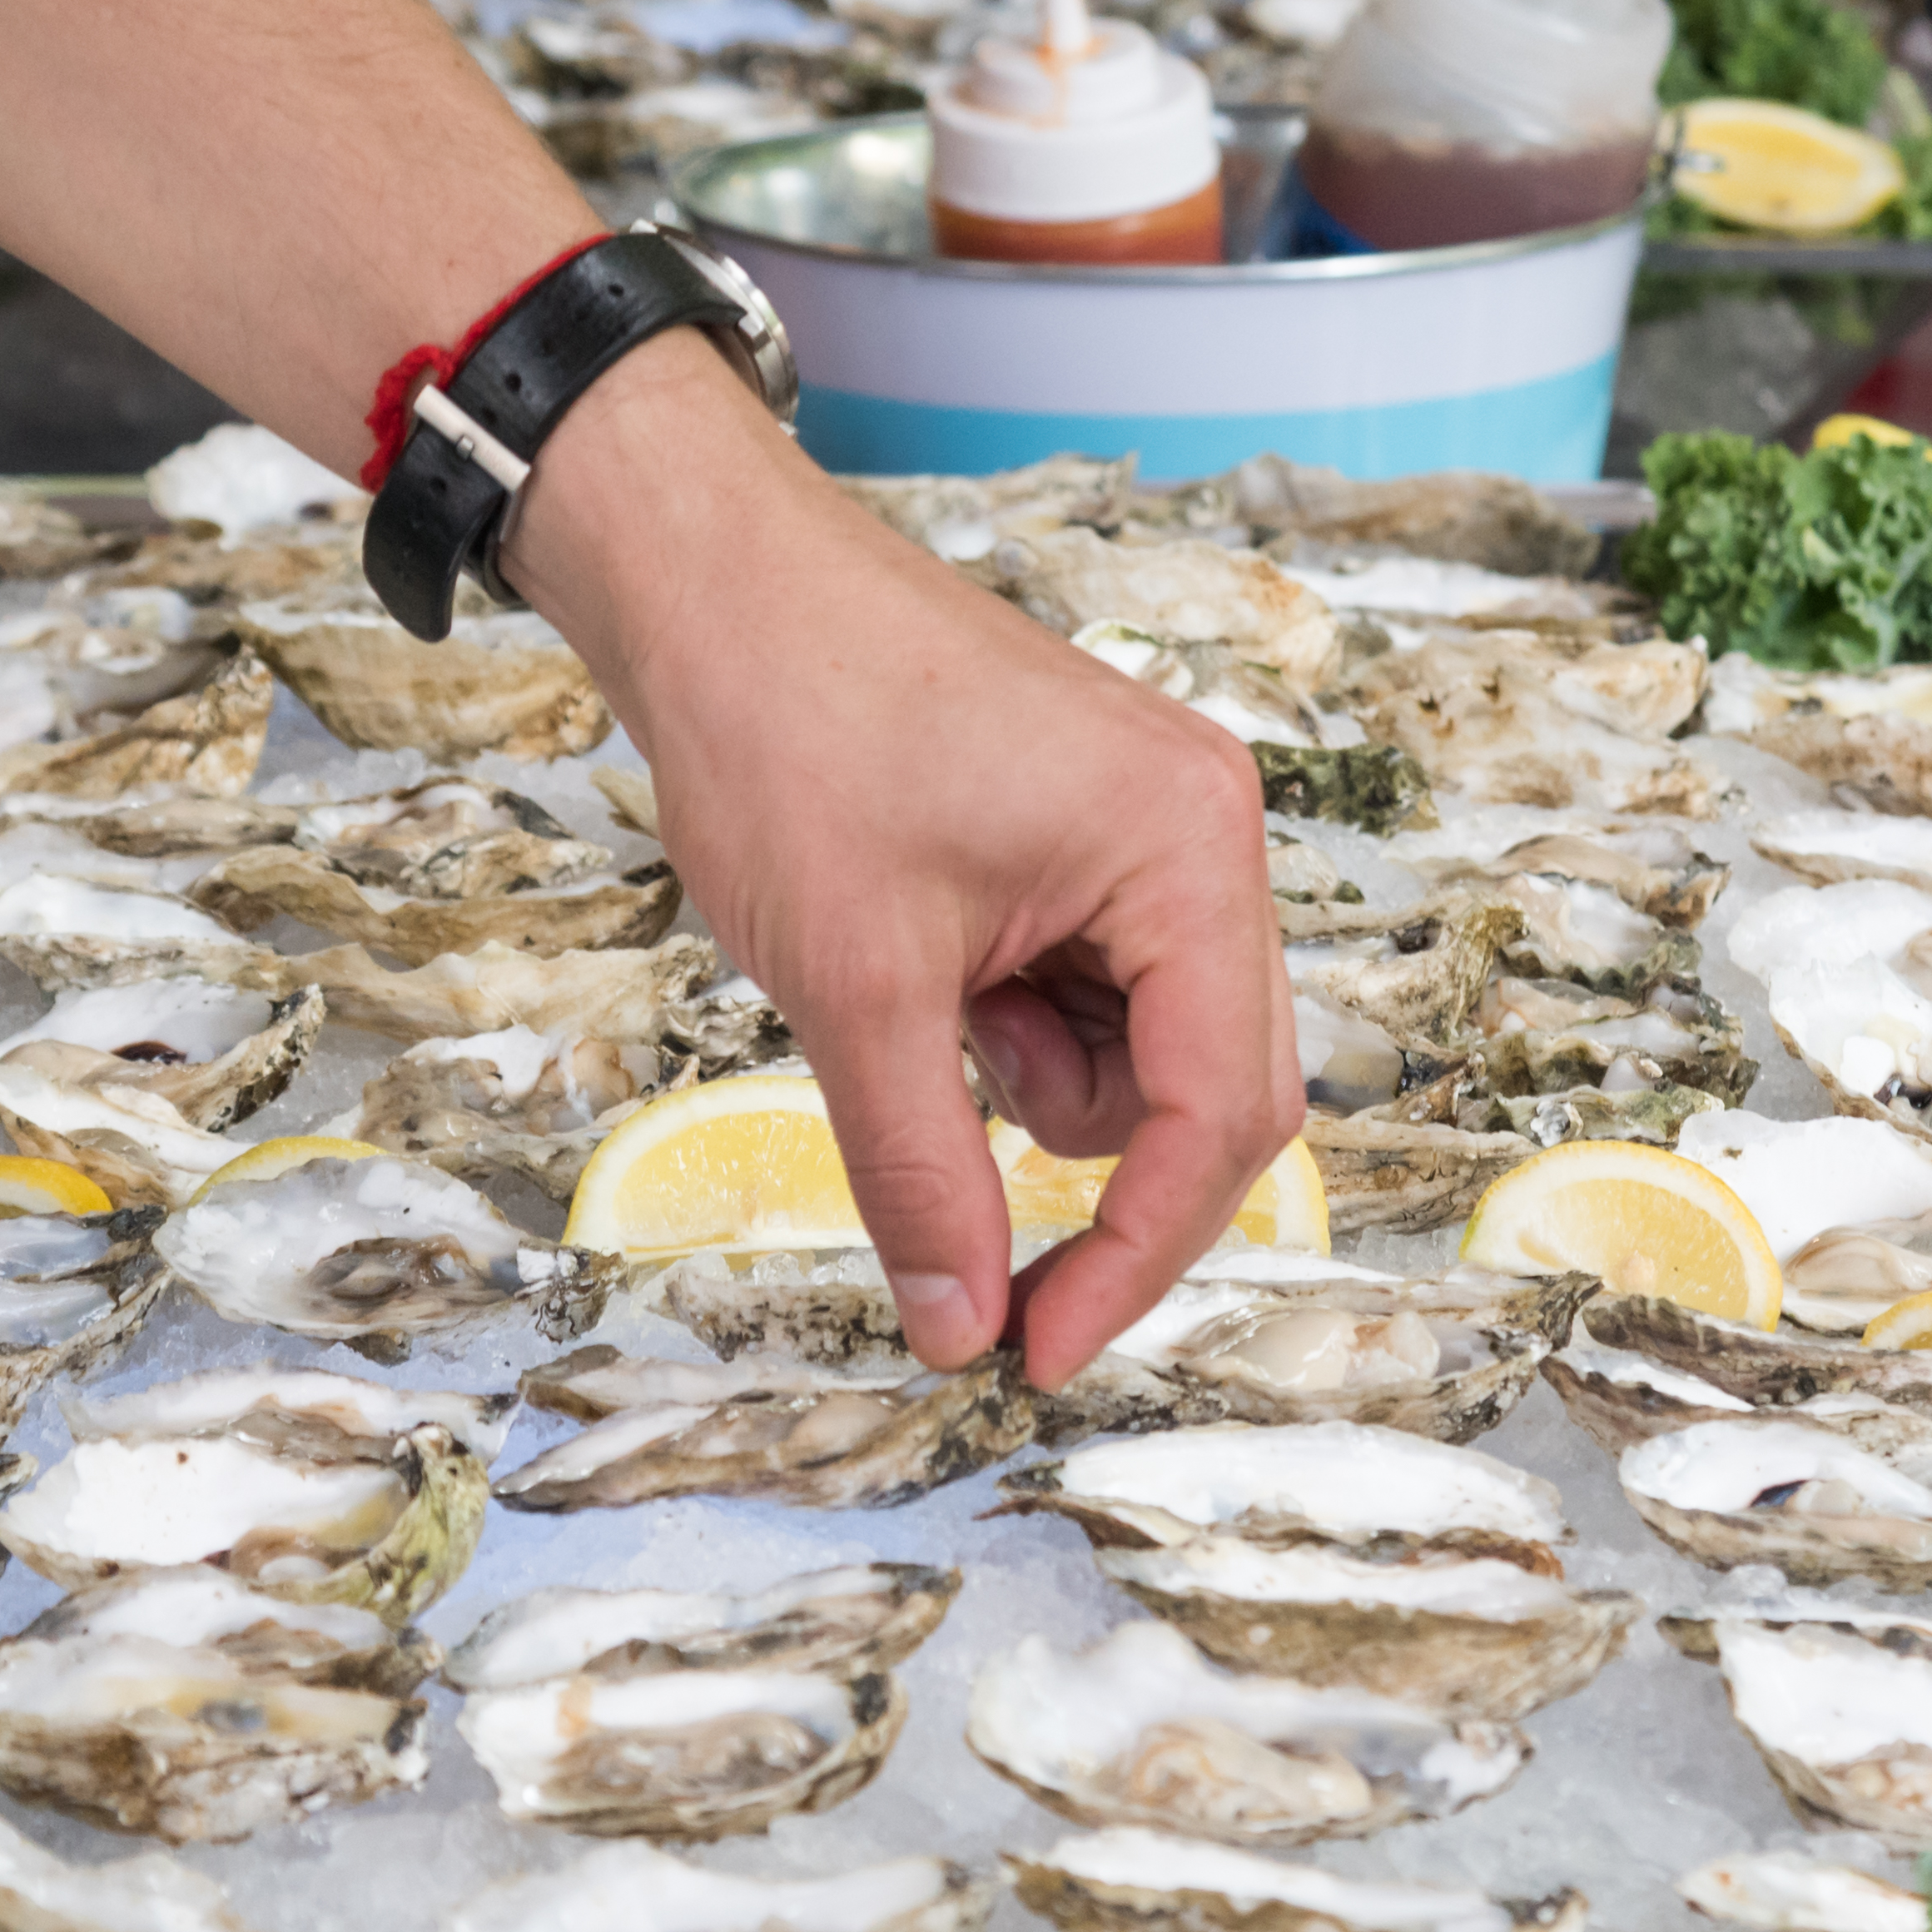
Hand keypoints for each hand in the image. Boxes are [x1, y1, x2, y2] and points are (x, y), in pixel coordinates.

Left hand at [507, 346, 1300, 1389]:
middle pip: (1209, 1090)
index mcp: (1188, 854)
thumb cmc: (789, 732)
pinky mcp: (1092, 835)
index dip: (1138, 1257)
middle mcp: (1205, 836)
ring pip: (1140, 1052)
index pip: (1219, 1114)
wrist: (712, 581)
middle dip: (1089, 1173)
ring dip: (1031, 1083)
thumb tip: (961, 1331)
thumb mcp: (855, 986)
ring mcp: (1154, 830)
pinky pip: (1090, 989)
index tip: (1040, 1350)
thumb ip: (922, 1174)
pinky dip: (1010, 1020)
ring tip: (915, 998)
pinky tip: (925, 961)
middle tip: (970, 1259)